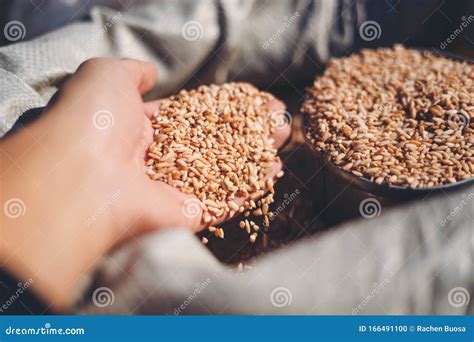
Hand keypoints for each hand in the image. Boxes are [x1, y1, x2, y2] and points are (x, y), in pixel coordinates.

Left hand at [0, 58, 289, 310]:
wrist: (82, 173)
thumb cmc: (93, 120)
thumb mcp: (107, 76)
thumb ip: (132, 72)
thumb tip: (149, 74)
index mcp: (141, 129)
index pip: (193, 115)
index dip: (224, 105)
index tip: (253, 96)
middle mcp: (159, 160)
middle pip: (214, 142)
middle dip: (248, 128)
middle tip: (278, 117)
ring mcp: (174, 190)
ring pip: (225, 171)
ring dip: (256, 155)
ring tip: (285, 136)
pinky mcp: (187, 216)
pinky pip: (225, 203)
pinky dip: (250, 190)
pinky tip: (274, 171)